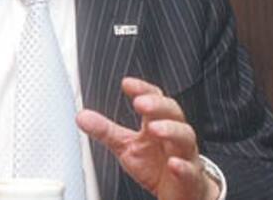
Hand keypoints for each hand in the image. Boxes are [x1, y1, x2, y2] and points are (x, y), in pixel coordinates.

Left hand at [76, 78, 218, 199]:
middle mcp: (173, 135)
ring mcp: (184, 155)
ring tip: (154, 128)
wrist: (180, 191)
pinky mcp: (189, 179)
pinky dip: (183, 167)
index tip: (127, 84)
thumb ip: (105, 130)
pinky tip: (173, 164)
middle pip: (173, 113)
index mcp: (157, 123)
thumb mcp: (126, 145)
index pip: (155, 100)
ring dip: (171, 131)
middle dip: (157, 106)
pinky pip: (190, 171)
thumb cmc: (155, 165)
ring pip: (185, 137)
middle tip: (140, 103)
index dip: (143, 90)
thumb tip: (82, 116)